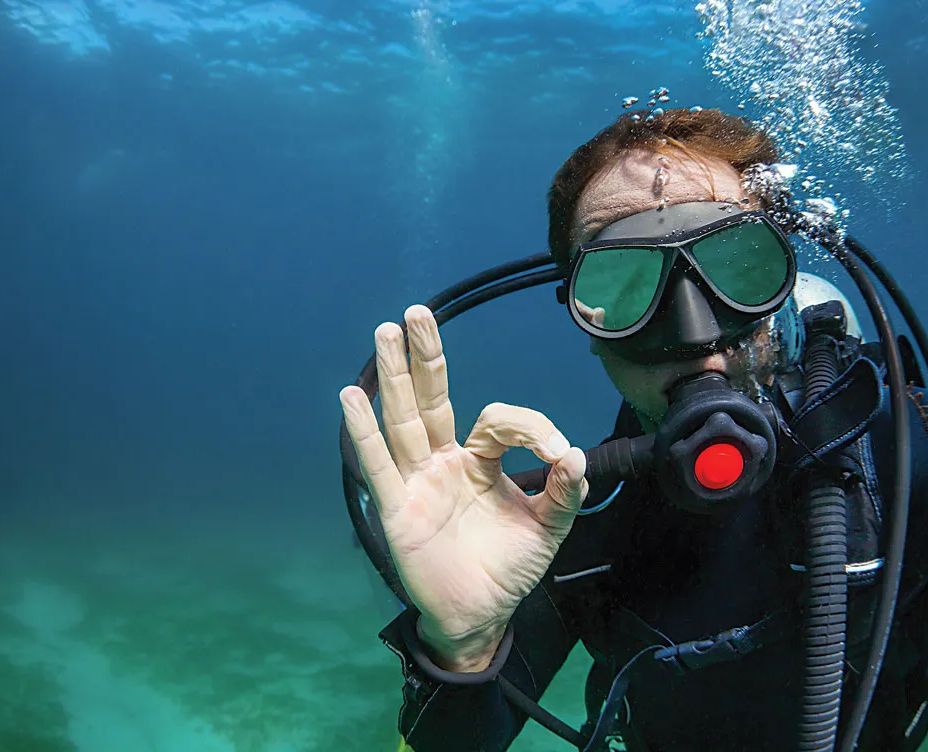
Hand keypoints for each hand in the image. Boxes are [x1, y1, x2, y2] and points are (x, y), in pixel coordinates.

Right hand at [340, 305, 587, 669]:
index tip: (558, 453)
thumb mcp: (547, 528)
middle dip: (425, 357)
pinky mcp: (398, 510)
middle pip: (431, 400)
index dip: (529, 428)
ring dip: (394, 378)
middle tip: (416, 313)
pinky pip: (379, 467)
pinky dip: (364, 433)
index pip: (496, 421)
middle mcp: (443, 462)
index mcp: (479, 461)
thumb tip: (575, 454)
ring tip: (386, 332)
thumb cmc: (508, 568)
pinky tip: (352, 398)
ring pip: (403, 421)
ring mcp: (418, 482)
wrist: (481, 615)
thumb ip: (563, 492)